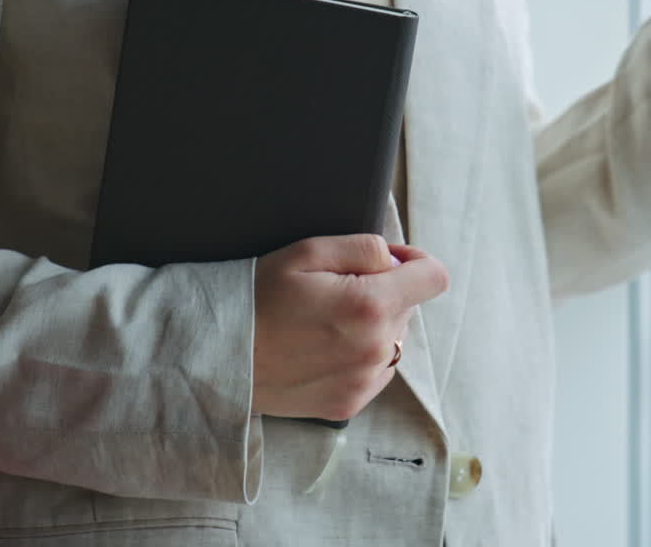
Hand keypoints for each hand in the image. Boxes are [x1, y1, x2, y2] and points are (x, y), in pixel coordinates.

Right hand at [252, 234, 448, 420]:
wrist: (216, 355)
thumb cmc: (257, 296)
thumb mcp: (307, 252)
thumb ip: (364, 247)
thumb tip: (396, 259)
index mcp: (370, 306)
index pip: (434, 278)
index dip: (416, 261)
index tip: (390, 261)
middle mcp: (375, 349)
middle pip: (410, 307)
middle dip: (385, 292)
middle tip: (336, 289)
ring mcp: (364, 382)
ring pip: (394, 340)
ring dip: (373, 326)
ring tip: (325, 321)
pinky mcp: (349, 403)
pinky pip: (376, 371)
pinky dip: (360, 355)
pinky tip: (323, 346)